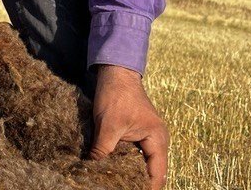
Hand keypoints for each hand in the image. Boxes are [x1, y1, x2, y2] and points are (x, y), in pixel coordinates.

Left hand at [90, 65, 168, 189]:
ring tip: (116, 182)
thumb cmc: (116, 95)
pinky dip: (125, 163)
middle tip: (120, 186)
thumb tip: (92, 169)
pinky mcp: (137, 134)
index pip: (157, 175)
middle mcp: (157, 141)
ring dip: (131, 173)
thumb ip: (103, 150)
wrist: (115, 72)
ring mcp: (147, 138)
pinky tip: (112, 169)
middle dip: (138, 182)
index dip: (147, 187)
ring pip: (142, 165)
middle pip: (152, 172)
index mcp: (157, 139)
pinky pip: (134, 155)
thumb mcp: (108, 125)